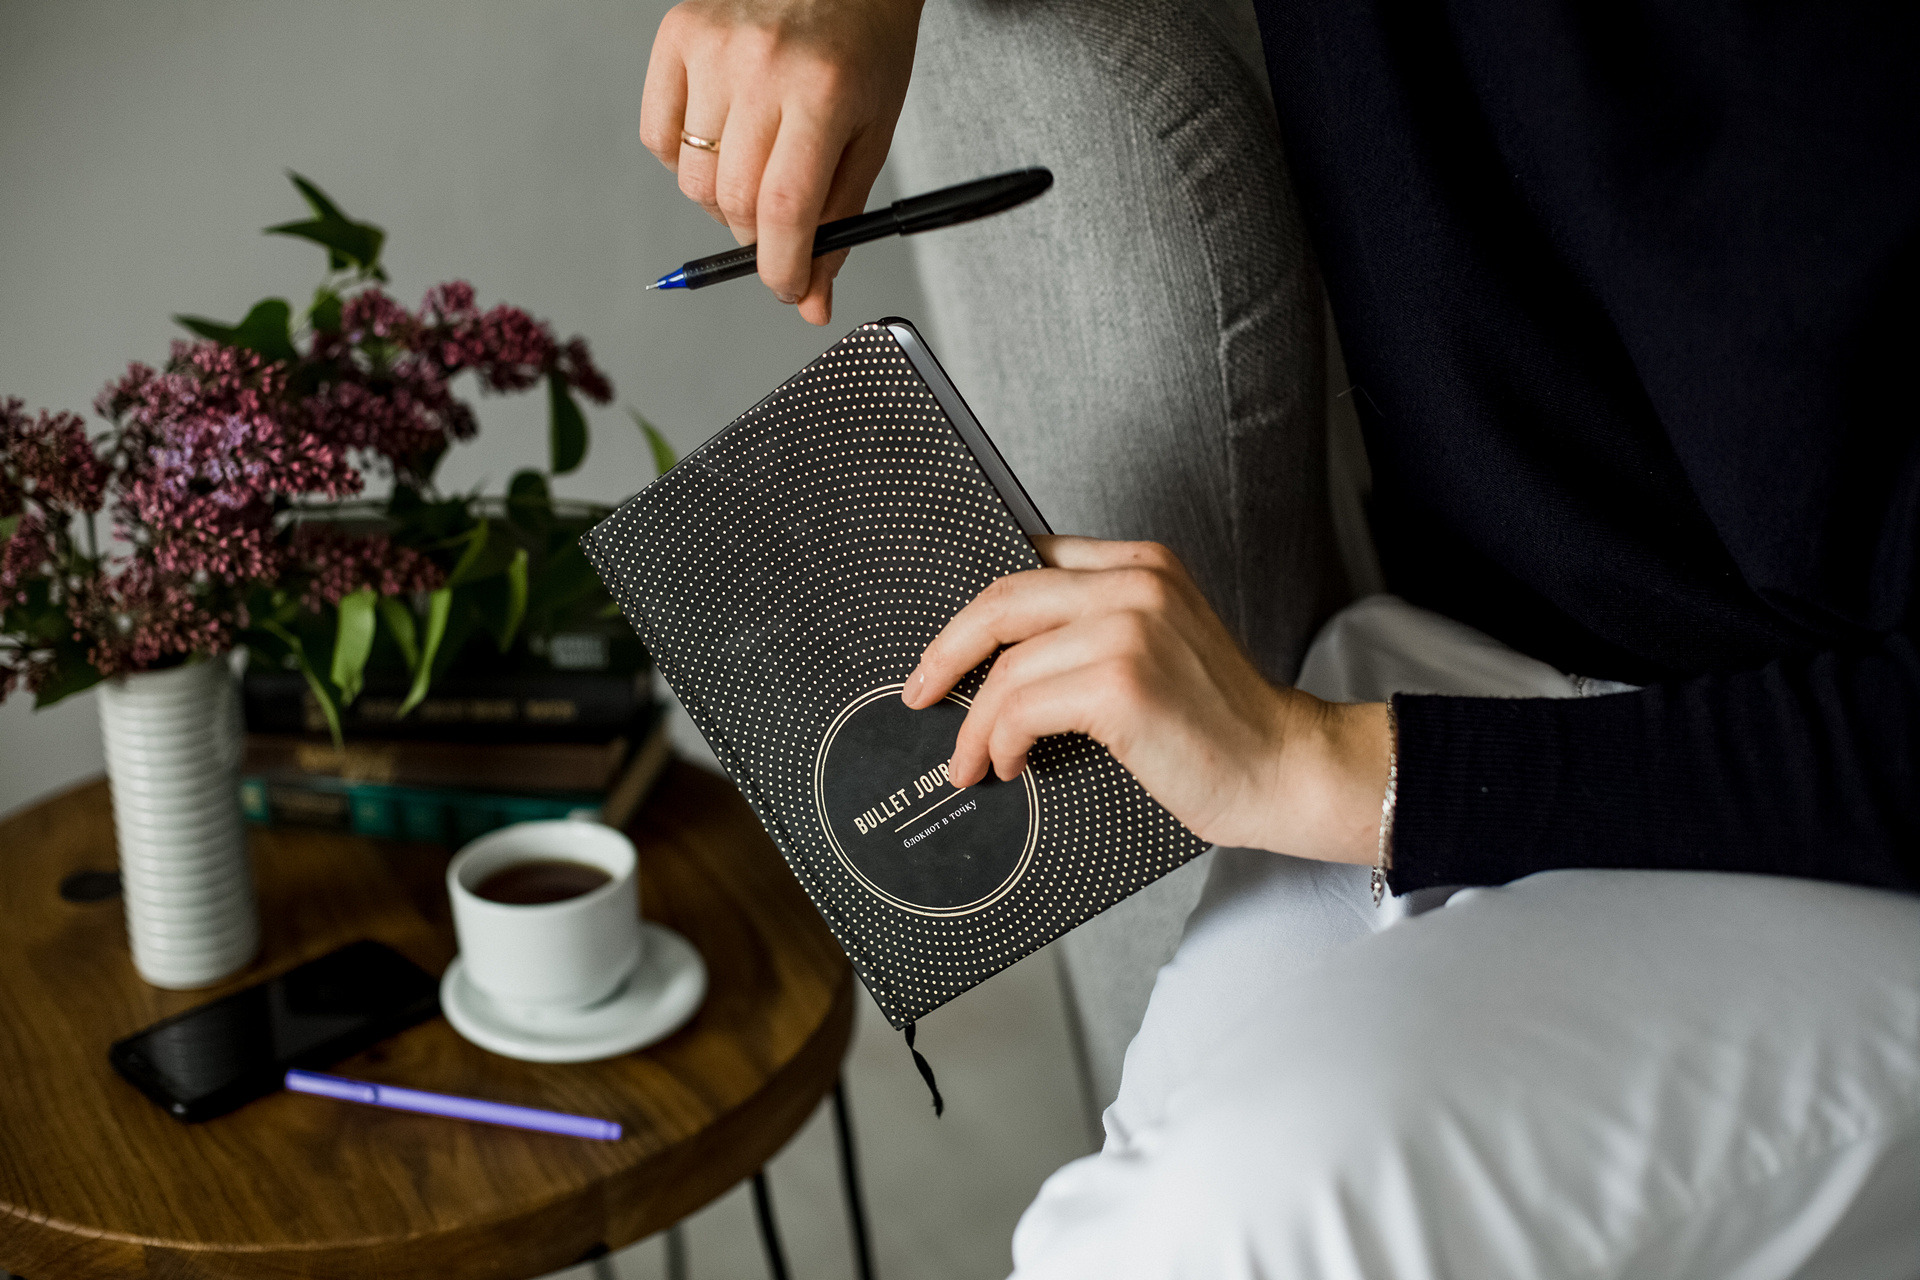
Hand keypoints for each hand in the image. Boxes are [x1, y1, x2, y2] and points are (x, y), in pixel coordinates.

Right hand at [640, 0, 923, 325]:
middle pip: (734, 202)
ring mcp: (712, 47)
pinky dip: (683, 161)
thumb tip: (810, 300)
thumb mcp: (870, 137)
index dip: (781, 269)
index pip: (784, 209)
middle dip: (757, 240)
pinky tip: (721, 140)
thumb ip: (839, 222)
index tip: (790, 290)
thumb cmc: (865, 48)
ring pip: (691, 180)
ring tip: (755, 173)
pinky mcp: (677, 33)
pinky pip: (658, 137)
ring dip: (722, 203)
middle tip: (780, 230)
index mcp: (823, 91)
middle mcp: (761, 65)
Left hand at [903, 536, 1390, 862]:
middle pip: (1001, 601)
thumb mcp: (1161, 646)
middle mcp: (1135, 583)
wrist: (1286, 770)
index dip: (974, 611)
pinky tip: (1010, 764)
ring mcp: (1129, 629)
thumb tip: (1001, 660)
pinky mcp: (1122, 683)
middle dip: (946, 653)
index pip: (1030, 563)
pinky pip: (1022, 706)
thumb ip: (1096, 630)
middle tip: (922, 694)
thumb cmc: (1221, 725)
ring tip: (971, 759)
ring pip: (1006, 666)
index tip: (945, 650)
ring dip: (974, 722)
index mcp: (1143, 565)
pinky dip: (1001, 740)